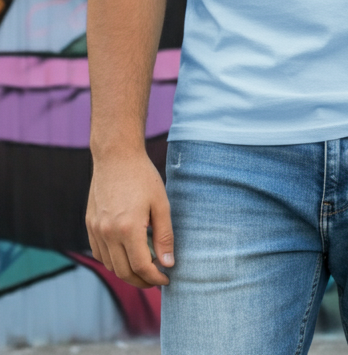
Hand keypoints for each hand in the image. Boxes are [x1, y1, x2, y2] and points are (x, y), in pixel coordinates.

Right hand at [86, 151, 173, 287]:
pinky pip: (100, 253)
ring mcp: (96, 230)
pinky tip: (127, 255)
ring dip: (127, 272)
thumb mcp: (161, 204)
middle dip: (142, 281)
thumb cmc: (143, 177)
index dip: (155, 277)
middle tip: (157, 279)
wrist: (116, 157)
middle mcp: (108, 233)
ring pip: (110, 265)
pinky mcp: (89, 225)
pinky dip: (113, 261)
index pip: (141, 266)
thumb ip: (164, 235)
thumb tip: (168, 263)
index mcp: (128, 228)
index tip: (167, 279)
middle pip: (123, 272)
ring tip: (145, 268)